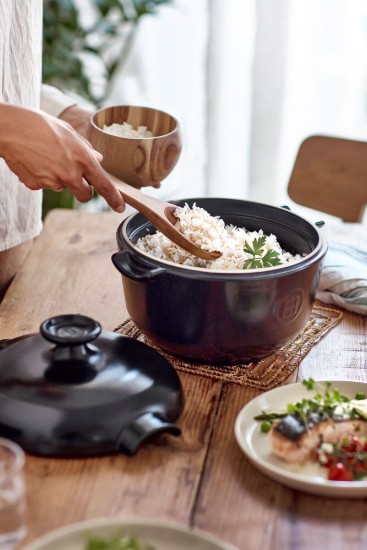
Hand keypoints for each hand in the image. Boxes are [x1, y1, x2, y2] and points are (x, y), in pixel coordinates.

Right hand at [0, 104, 124, 211]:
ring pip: (62, 187)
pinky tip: (34, 160)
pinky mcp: (36, 186)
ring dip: (59, 177)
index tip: (120, 207)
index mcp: (83, 159)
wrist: (10, 128)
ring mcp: (52, 182)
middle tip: (73, 175)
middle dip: (83, 190)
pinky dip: (42, 176)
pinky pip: (44, 184)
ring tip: (46, 155)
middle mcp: (70, 174)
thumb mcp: (69, 132)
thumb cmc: (40, 125)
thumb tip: (98, 158)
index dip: (114, 198)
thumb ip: (86, 149)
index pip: (104, 185)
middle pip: (84, 195)